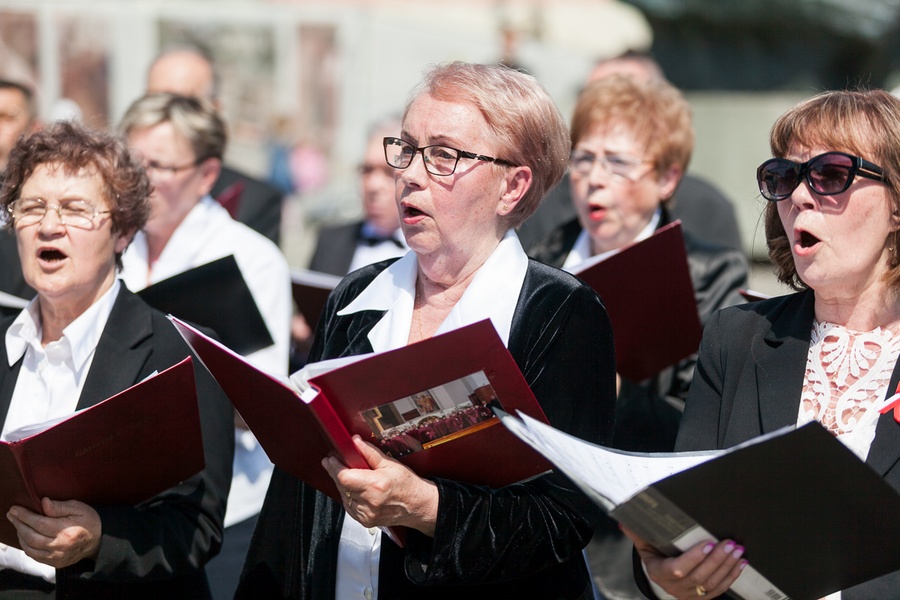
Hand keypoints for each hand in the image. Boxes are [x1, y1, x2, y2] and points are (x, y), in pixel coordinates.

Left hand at [7, 498, 101, 567]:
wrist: (98, 541)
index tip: (15, 509)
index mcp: (66, 531)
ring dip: (20, 536)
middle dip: (19, 524)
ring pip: (29, 548)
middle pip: (30, 536)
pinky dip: (26, 546)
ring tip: (18, 524)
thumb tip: (43, 502)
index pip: (38, 523)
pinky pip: (34, 556)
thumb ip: (60, 506)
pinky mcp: (55, 563)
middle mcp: (59, 546)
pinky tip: (25, 537)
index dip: (24, 516)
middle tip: (11, 514)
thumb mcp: (79, 508)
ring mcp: (56, 557)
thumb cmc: (89, 521)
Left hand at [322, 435, 438, 535]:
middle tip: (334, 462)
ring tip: (350, 475)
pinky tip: (356, 490)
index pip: (344, 477)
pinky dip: (349, 496)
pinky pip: (349, 506)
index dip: (334, 467)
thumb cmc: (407, 484)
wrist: (417, 505)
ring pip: (343, 496)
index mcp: (375, 486)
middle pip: (341, 486)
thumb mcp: (390, 464)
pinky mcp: (365, 521)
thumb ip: (369, 453)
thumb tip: (355, 442)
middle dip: (336, 472)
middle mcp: (369, 502)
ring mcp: (366, 514)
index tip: (330, 459)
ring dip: (343, 485)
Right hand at [622, 525, 745, 598]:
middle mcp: (674, 587)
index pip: (678, 568)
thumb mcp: (644, 544)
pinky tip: (740, 563)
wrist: (661, 575)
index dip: (694, 558)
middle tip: (729, 543)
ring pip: (712, 583)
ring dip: (727, 566)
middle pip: (699, 576)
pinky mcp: (702, 598)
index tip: (708, 543)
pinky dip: (732, 576)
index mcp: (659, 573)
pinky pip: (720, 590)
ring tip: (737, 550)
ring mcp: (689, 595)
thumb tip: (624, 520)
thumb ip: (637, 532)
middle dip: (717, 559)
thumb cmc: (655, 554)